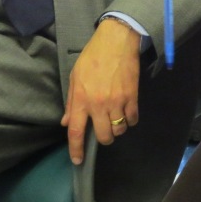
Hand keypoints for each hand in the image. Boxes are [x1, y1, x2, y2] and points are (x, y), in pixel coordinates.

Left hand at [62, 18, 140, 164]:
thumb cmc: (93, 56)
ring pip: (119, 130)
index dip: (76, 150)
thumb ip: (72, 102)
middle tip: (104, 130)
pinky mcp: (132, 96)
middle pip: (103, 136)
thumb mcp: (76, 76)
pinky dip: (131, 119)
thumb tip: (66, 122)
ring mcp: (117, 101)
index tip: (78, 160)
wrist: (117, 41)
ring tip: (116, 118)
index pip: (76, 132)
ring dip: (118, 128)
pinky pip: (133, 118)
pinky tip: (128, 112)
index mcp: (82, 99)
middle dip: (104, 139)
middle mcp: (98, 104)